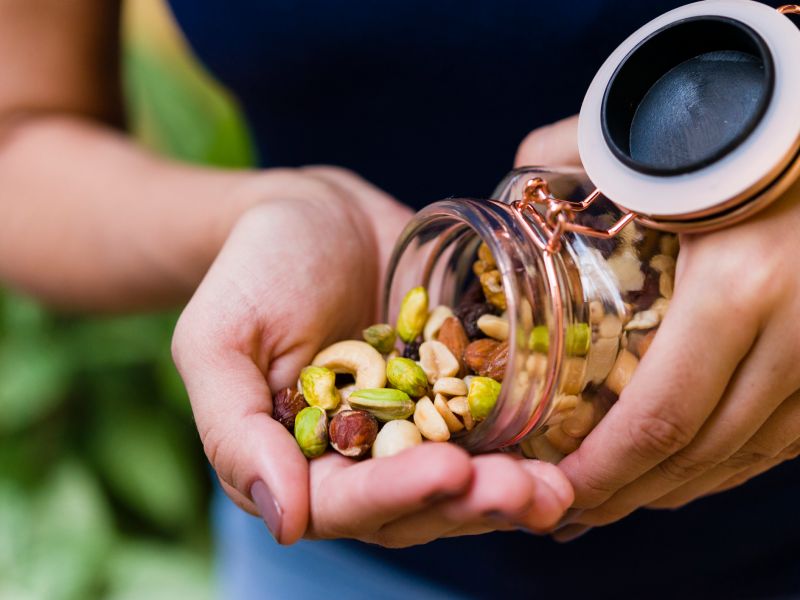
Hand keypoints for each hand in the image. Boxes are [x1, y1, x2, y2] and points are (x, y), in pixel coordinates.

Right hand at [172, 166, 572, 546]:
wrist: (312, 214)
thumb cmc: (252, 271)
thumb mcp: (216, 340)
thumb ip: (233, 432)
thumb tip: (284, 521)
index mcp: (299, 462)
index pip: (345, 504)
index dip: (397, 495)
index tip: (449, 471)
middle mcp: (362, 457)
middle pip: (417, 504)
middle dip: (472, 502)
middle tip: (529, 491)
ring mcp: (415, 425)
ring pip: (464, 476)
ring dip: (512, 487)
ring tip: (559, 485)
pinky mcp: (454, 389)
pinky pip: (492, 423)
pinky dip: (530, 438)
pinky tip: (570, 442)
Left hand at [516, 117, 799, 539]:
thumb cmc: (754, 115)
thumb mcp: (662, 142)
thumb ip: (574, 150)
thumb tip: (518, 169)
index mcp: (736, 289)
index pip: (657, 419)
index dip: (603, 474)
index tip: (556, 494)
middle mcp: (797, 333)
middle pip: (701, 453)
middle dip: (630, 494)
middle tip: (573, 510)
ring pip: (749, 456)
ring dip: (679, 487)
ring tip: (621, 497)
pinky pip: (789, 437)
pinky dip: (734, 461)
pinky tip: (692, 466)